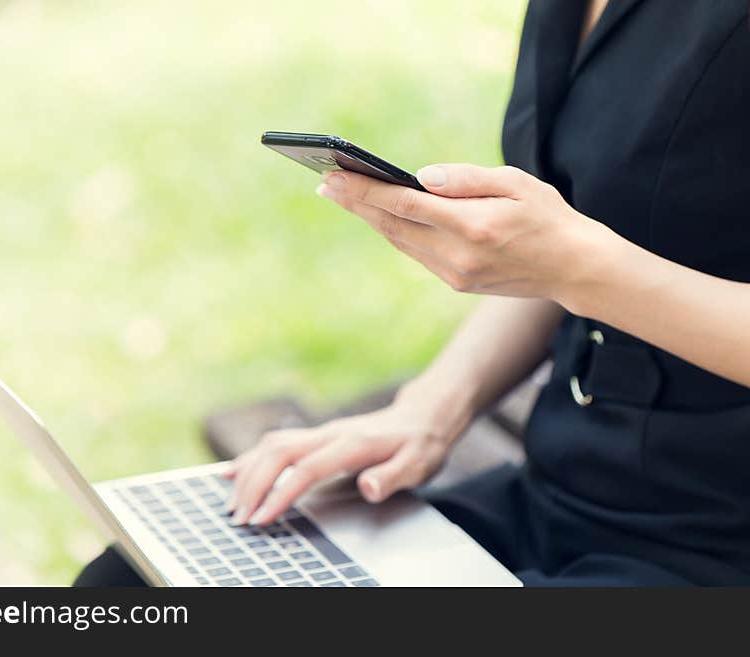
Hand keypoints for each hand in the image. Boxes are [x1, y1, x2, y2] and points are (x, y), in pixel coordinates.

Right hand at [223, 393, 468, 525]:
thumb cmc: (420, 445)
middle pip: (278, 454)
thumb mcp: (417, 465)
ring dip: (247, 473)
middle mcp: (329, 434)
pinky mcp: (315, 436)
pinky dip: (250, 458)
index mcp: (352, 444)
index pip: (306, 469)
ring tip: (231, 502)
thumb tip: (368, 486)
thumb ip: (391, 477)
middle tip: (239, 517)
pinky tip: (232, 472)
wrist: (422, 416)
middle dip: (253, 485)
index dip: (280, 494)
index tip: (262, 518)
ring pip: (271, 446)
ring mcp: (320, 433)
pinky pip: (275, 443)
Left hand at [316, 163, 613, 311]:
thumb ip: (466, 179)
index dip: (364, 191)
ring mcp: (454, 274)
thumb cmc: (548, 216)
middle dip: (355, 203)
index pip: (404, 205)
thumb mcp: (516, 182)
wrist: (575, 269)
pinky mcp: (456, 282)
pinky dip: (394, 232)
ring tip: (343, 196)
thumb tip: (420, 177)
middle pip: (392, 225)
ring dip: (370, 218)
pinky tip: (380, 216)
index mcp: (472, 226)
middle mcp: (457, 256)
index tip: (333, 177)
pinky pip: (415, 253)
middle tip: (324, 183)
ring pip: (399, 241)